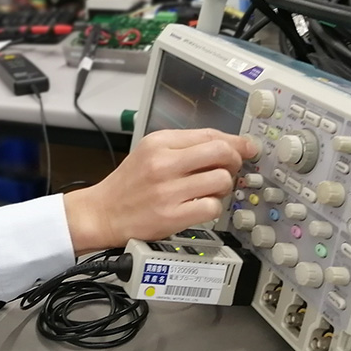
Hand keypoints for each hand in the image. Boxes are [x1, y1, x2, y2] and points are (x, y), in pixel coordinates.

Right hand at [63, 128, 254, 253]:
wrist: (103, 212)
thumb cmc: (129, 184)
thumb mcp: (150, 152)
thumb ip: (184, 147)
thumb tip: (226, 146)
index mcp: (159, 143)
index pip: (209, 134)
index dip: (235, 141)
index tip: (247, 147)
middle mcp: (163, 163)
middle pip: (221, 152)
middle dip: (235, 160)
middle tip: (231, 168)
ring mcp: (168, 190)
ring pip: (221, 180)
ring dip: (224, 187)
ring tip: (211, 190)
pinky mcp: (172, 215)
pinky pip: (212, 207)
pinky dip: (212, 207)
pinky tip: (201, 206)